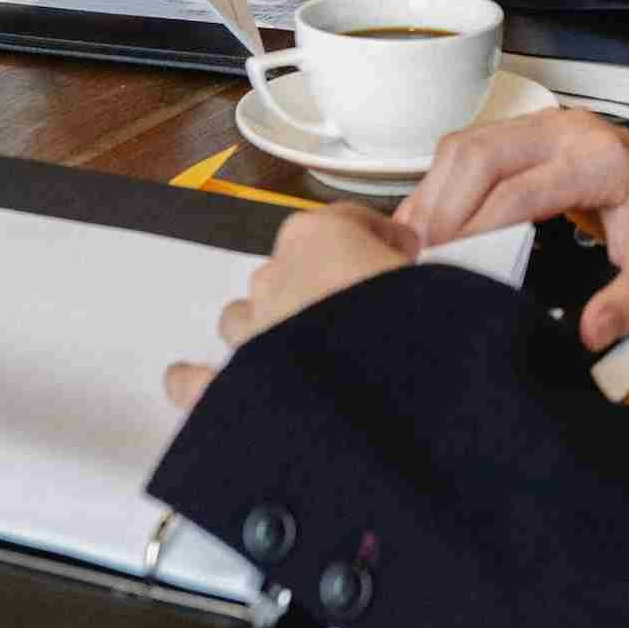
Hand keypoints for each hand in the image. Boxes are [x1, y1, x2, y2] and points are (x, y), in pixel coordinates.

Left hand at [165, 203, 413, 409]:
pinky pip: (196, 379)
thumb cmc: (413, 336)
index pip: (347, 223)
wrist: (386, 404)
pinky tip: (194, 380)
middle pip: (289, 270)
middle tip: (357, 319)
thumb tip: (433, 292)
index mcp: (323, 238)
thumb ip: (421, 278)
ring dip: (266, 328)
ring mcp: (252, 331)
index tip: (399, 260)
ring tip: (298, 352)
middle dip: (318, 288)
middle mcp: (278, 278)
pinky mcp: (228, 385)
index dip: (377, 243)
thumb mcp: (434, 286)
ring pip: (244, 318)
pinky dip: (194, 380)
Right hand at [399, 110, 628, 351]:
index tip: (452, 266)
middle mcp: (566, 132)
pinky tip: (429, 220)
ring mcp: (543, 126)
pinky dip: (442, 182)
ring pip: (466, 145)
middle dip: (443, 207)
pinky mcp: (525, 132)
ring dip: (434, 192)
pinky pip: (469, 147)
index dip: (478, 229)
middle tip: (421, 258)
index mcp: (600, 163)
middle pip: (481, 155)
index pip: (520, 191)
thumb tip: (593, 331)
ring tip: (415, 243)